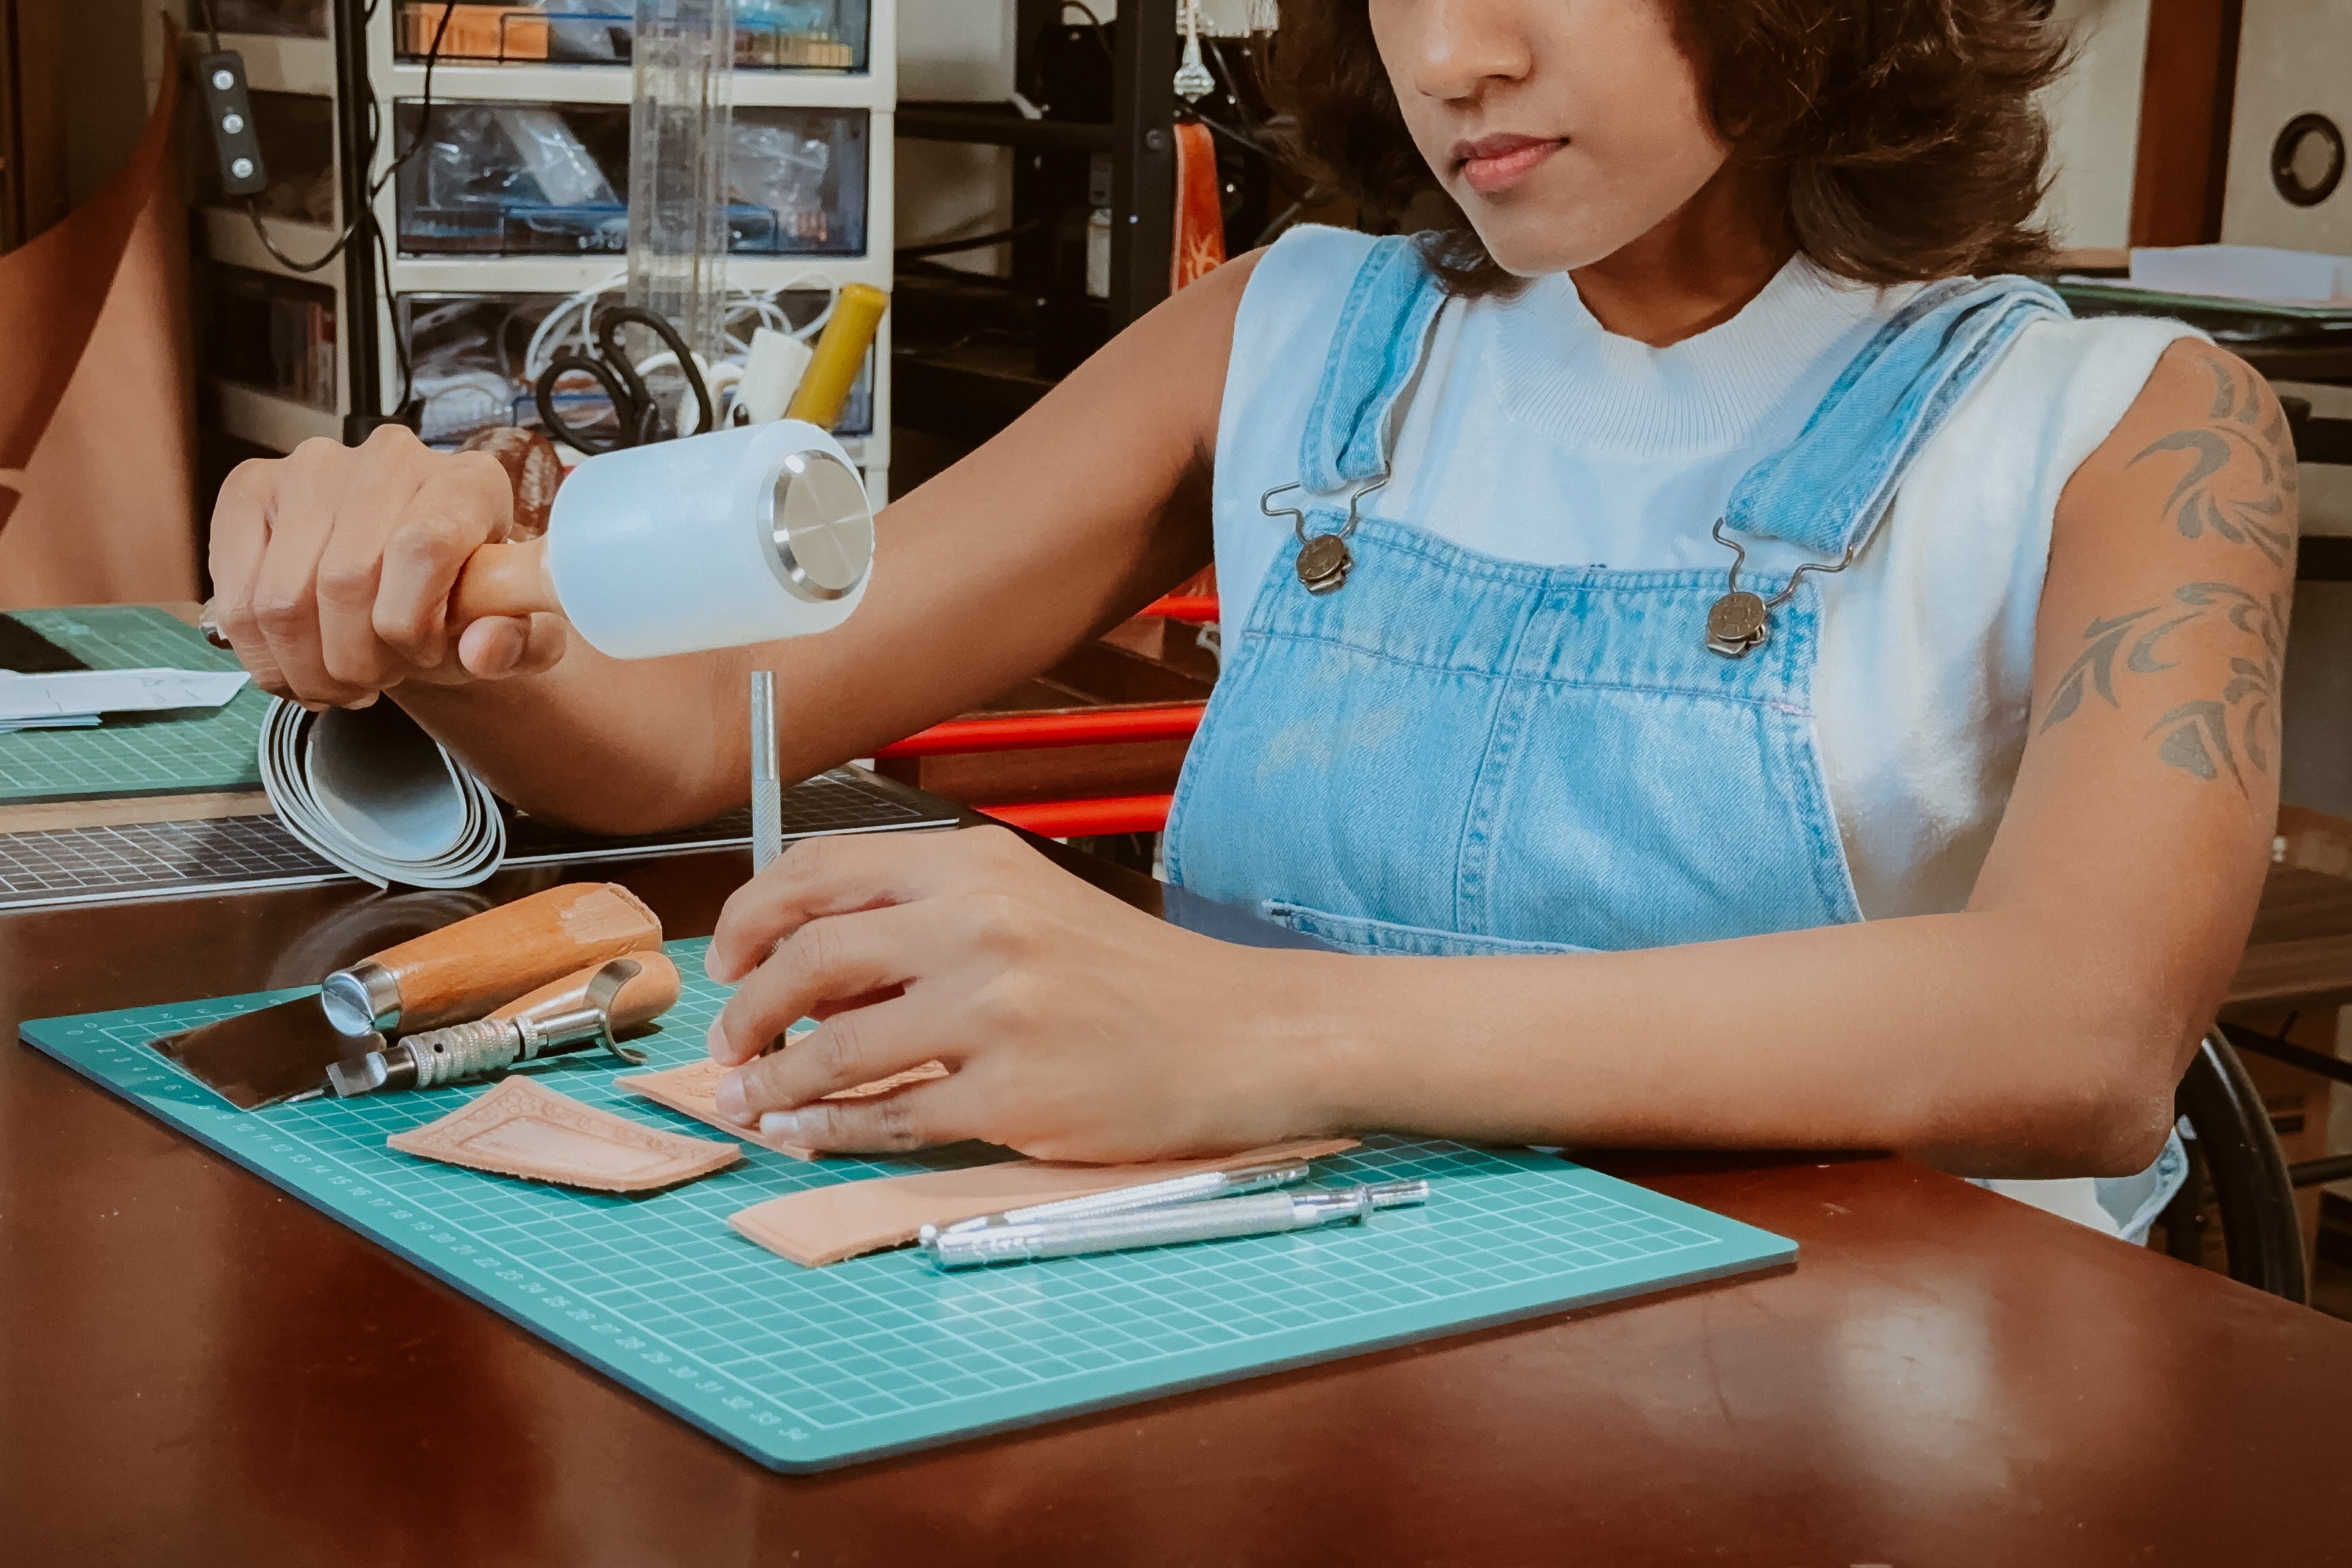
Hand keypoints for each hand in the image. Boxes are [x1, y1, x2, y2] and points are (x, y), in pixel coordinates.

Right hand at [208, 424, 567, 708]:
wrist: (416, 590)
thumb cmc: (463, 606)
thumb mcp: (514, 635)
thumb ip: (520, 645)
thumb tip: (485, 648)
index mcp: (468, 483)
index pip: (421, 548)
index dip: (413, 627)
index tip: (423, 656)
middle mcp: (390, 459)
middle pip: (345, 581)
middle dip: (356, 661)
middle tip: (374, 681)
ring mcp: (312, 469)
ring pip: (281, 598)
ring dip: (307, 666)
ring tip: (338, 679)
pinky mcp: (251, 491)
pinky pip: (235, 595)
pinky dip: (261, 653)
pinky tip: (296, 665)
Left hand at [701, 826, 1343, 1160]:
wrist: (1242, 1036)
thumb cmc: (1134, 979)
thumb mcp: (1030, 909)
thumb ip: (926, 922)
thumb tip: (807, 974)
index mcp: (974, 865)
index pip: (817, 872)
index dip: (750, 918)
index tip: (727, 960)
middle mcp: (977, 923)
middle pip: (808, 959)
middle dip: (747, 1009)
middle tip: (730, 1043)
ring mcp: (994, 1009)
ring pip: (837, 1048)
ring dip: (773, 1083)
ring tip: (748, 1103)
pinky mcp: (1012, 1092)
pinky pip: (889, 1118)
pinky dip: (829, 1132)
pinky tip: (804, 1138)